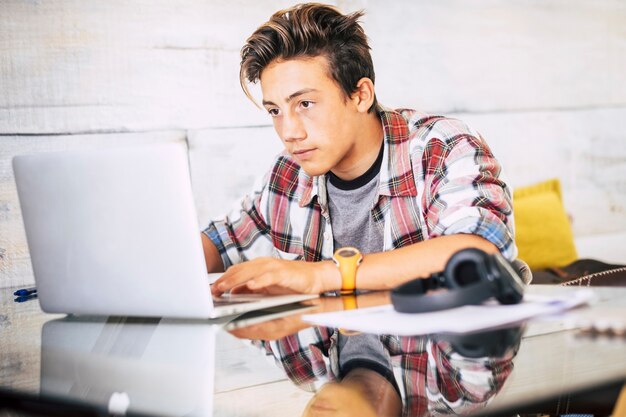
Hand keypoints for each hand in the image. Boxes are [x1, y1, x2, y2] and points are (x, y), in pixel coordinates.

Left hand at [211, 258, 338, 295]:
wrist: (315, 280)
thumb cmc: (293, 288)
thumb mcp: (268, 294)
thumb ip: (252, 296)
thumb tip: (232, 304)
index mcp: (257, 270)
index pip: (234, 273)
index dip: (221, 281)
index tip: (209, 291)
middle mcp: (263, 266)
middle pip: (238, 271)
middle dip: (223, 282)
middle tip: (210, 292)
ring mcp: (273, 268)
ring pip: (250, 272)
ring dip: (235, 280)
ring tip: (222, 289)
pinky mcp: (285, 273)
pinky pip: (270, 276)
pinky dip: (260, 281)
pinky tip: (251, 287)